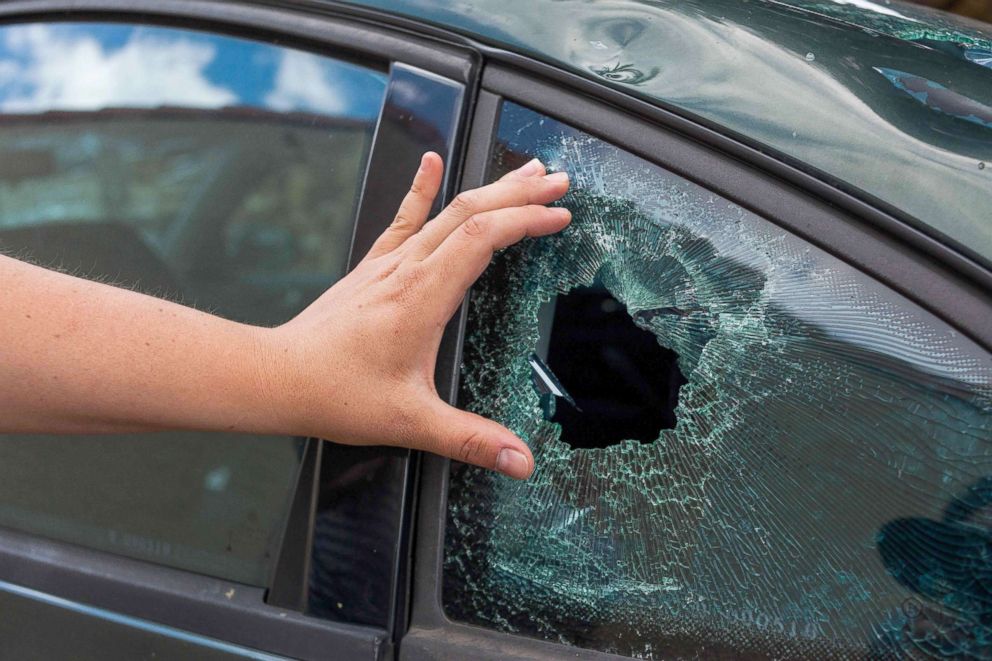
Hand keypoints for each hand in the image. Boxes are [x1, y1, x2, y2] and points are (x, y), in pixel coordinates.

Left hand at [263, 153, 569, 478]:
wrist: (275, 377)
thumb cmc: (335, 394)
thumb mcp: (411, 422)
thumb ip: (470, 440)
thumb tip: (520, 461)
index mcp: (422, 299)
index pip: (481, 238)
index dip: (525, 220)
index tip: (559, 214)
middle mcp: (405, 271)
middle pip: (470, 212)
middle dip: (519, 193)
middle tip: (558, 181)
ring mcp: (387, 265)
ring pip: (444, 211)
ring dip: (488, 188)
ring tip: (524, 172)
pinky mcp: (373, 269)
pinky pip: (404, 220)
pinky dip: (422, 188)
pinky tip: (430, 161)